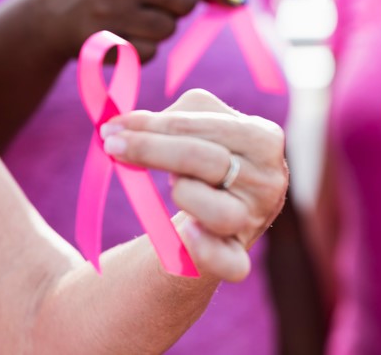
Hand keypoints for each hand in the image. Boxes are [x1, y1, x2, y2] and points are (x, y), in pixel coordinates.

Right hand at [29, 0, 243, 61]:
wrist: (43, 16)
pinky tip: (122, 36)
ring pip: (170, 28)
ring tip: (134, 18)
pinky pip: (151, 51)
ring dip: (161, 28)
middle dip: (184, 6)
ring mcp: (110, 11)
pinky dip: (144, 48)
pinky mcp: (106, 43)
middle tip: (165, 5)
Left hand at [100, 89, 287, 281]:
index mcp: (264, 137)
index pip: (206, 125)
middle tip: (111, 144)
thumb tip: (124, 125)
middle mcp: (268, 179)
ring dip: (185, 195)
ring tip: (174, 187)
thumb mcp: (196, 125)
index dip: (157, 124)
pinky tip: (188, 237)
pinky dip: (209, 252)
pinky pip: (231, 263)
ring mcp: (256, 220)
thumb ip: (168, 118)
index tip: (113, 126)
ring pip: (220, 211)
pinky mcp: (240, 255)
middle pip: (207, 160)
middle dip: (152, 149)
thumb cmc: (204, 158)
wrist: (216, 209)